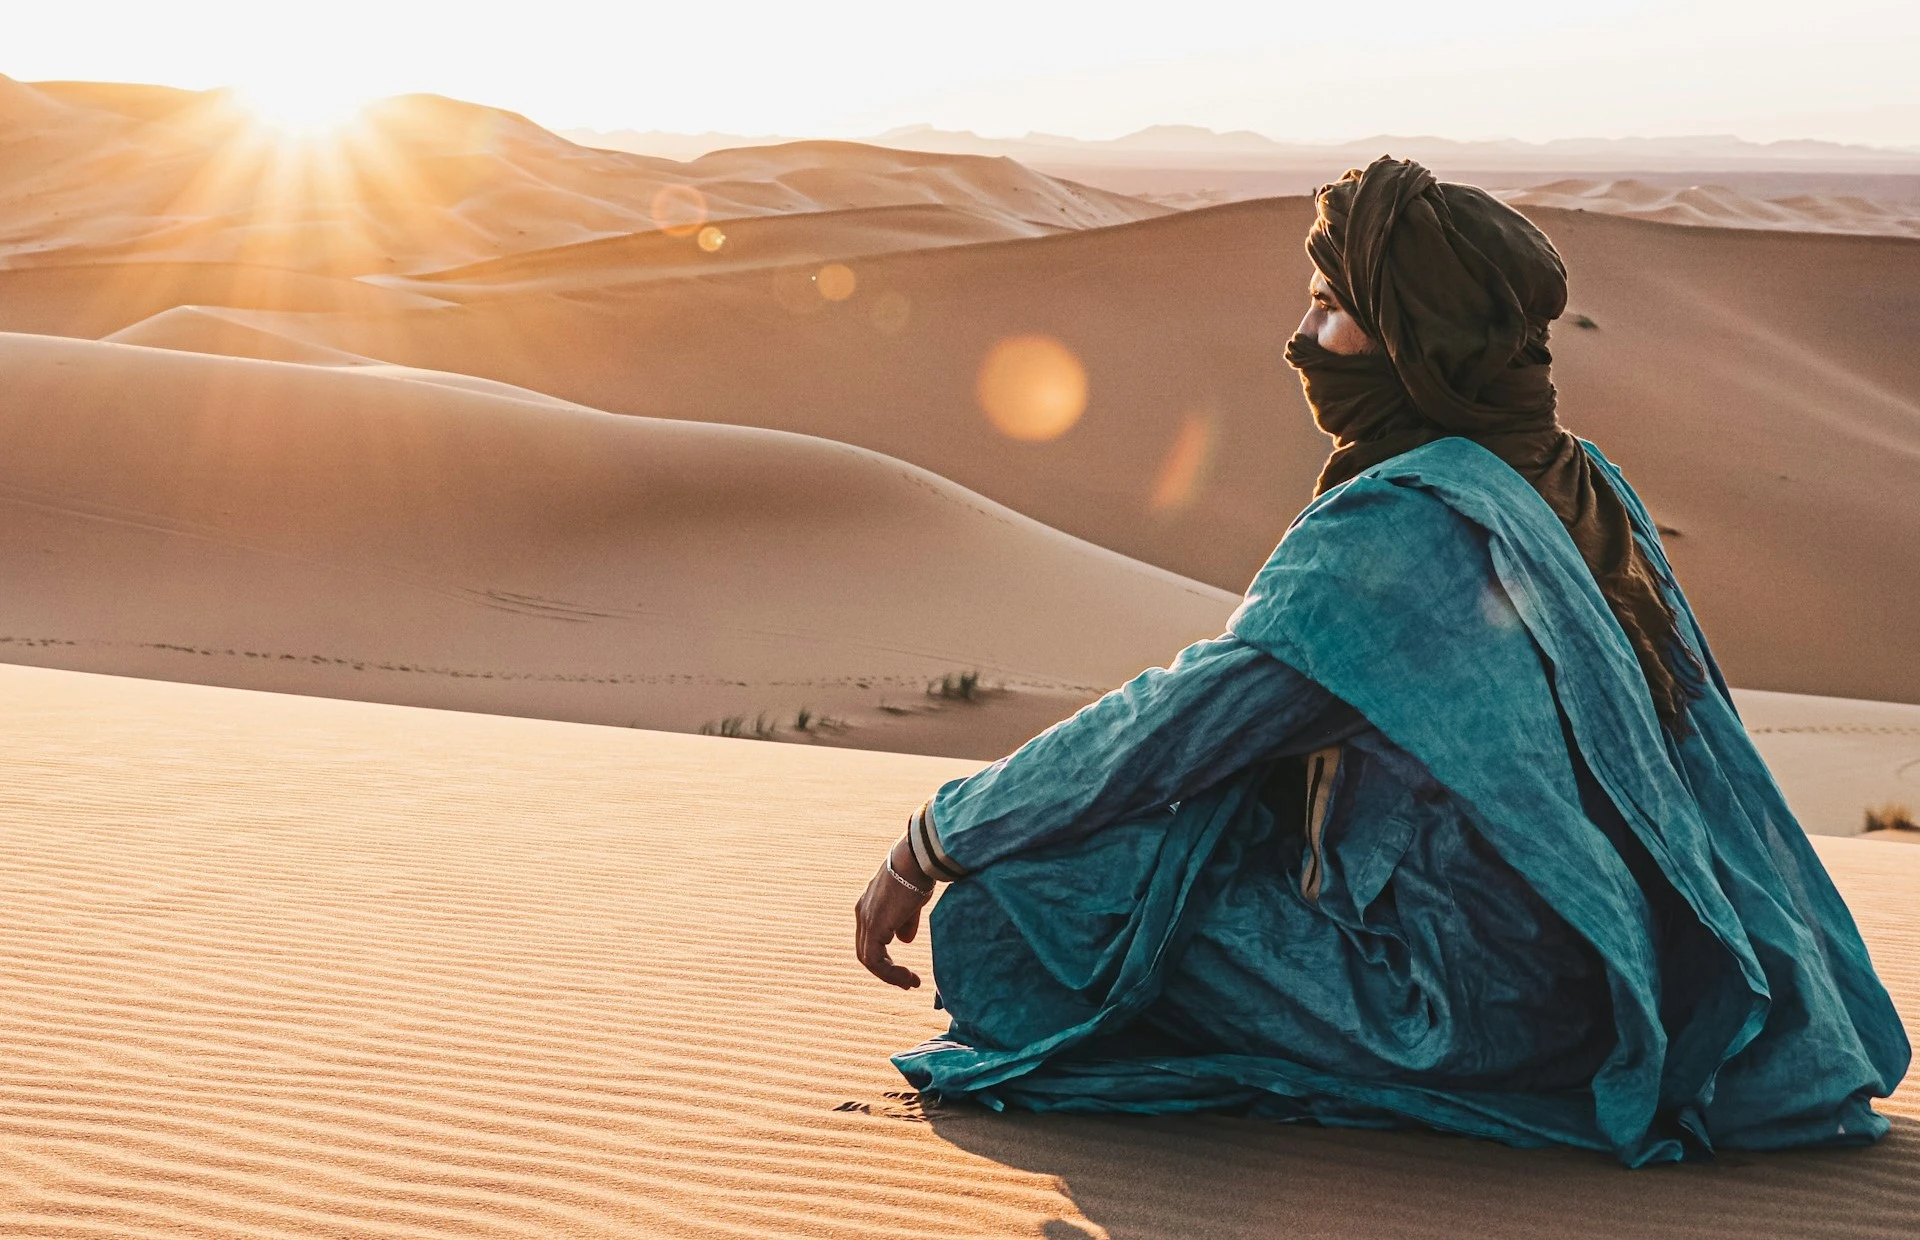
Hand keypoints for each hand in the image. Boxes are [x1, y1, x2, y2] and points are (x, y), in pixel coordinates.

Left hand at [855, 837, 933, 988]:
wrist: (917, 860)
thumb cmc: (919, 874)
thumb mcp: (912, 901)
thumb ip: (906, 921)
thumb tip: (904, 940)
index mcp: (869, 904)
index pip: (871, 938)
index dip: (885, 956)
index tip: (904, 970)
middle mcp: (862, 913)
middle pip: (866, 951)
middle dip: (886, 970)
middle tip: (906, 982)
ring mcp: (865, 919)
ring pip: (868, 958)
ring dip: (889, 975)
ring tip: (910, 982)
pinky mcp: (874, 927)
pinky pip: (874, 960)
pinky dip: (889, 972)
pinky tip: (907, 977)